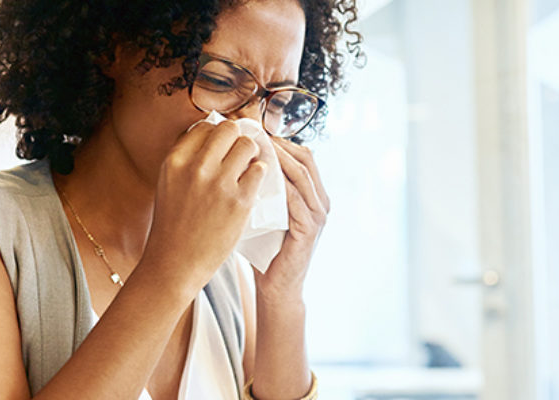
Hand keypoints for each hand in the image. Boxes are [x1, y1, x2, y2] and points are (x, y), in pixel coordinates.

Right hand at [142, 120, 267, 292]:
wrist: (175, 263)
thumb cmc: (173, 225)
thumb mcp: (169, 183)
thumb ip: (188, 159)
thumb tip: (213, 134)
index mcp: (175, 161)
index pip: (204, 126)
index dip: (217, 134)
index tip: (222, 147)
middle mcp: (197, 167)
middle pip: (229, 129)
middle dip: (237, 138)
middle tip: (240, 153)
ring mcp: (219, 184)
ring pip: (248, 146)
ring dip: (252, 154)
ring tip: (248, 168)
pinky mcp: (239, 201)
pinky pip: (259, 171)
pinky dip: (259, 174)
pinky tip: (252, 184)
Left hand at [258, 137, 329, 299]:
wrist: (277, 287)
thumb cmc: (266, 250)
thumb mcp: (266, 212)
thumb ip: (262, 189)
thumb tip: (237, 160)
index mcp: (314, 195)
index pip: (303, 156)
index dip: (281, 140)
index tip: (255, 131)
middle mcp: (321, 202)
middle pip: (305, 159)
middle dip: (279, 144)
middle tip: (254, 134)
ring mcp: (318, 216)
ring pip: (301, 176)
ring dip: (278, 159)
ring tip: (255, 149)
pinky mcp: (309, 230)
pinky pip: (295, 200)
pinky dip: (279, 185)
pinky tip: (260, 177)